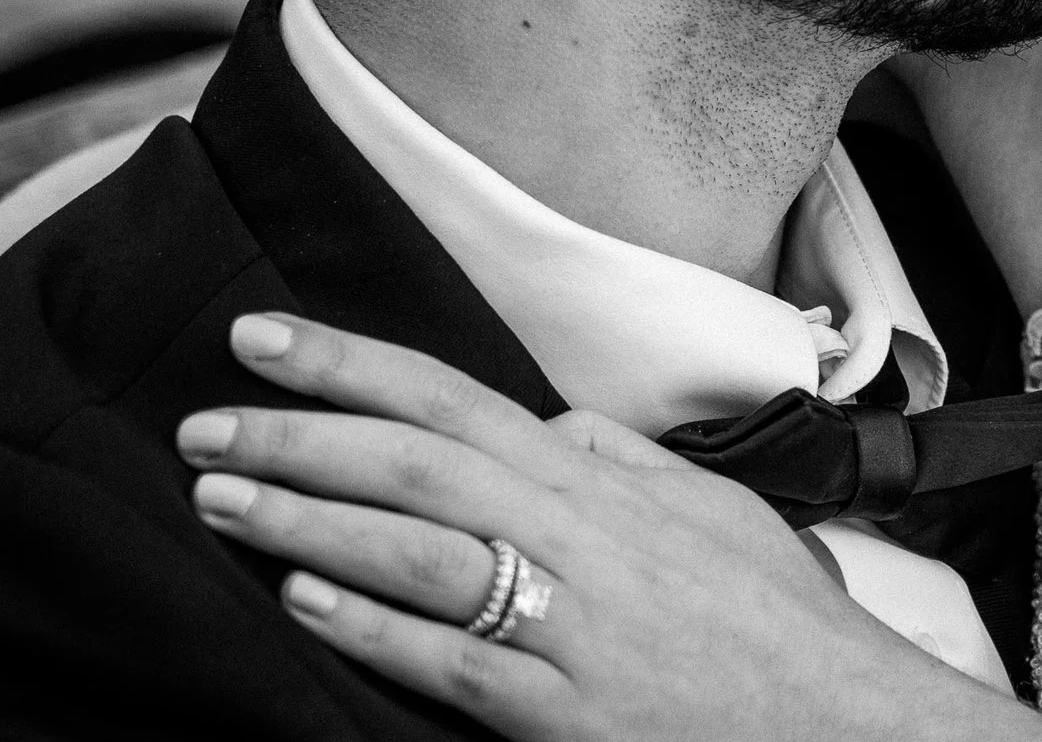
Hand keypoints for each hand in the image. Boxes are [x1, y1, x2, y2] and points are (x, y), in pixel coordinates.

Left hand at [174, 313, 1041, 741]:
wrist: (837, 718)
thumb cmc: (773, 616)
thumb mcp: (708, 507)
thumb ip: (619, 460)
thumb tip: (548, 421)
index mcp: (597, 480)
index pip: (450, 395)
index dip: (349, 362)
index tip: (262, 337)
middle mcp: (573, 534)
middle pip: (412, 462)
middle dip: (299, 433)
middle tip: (204, 420)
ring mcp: (563, 622)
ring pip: (414, 550)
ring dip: (307, 517)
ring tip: (221, 498)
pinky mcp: (557, 710)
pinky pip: (448, 658)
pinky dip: (370, 625)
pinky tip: (302, 597)